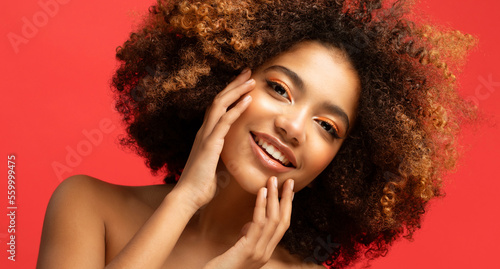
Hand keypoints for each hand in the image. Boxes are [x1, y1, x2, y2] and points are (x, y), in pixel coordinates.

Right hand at [173, 69, 254, 209]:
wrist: (188, 197)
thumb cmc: (202, 185)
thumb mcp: (217, 167)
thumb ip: (224, 158)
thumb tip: (233, 159)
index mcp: (206, 135)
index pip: (219, 108)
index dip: (231, 94)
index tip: (244, 83)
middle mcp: (204, 131)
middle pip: (219, 100)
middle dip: (234, 84)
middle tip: (248, 71)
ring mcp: (206, 135)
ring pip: (220, 105)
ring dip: (236, 91)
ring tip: (250, 80)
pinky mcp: (210, 144)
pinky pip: (224, 121)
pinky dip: (236, 108)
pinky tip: (248, 99)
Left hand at [204, 177, 294, 268]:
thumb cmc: (222, 266)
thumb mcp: (239, 250)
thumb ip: (248, 239)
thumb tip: (250, 226)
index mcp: (266, 252)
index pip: (282, 227)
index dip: (287, 208)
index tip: (289, 192)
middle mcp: (266, 253)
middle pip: (283, 221)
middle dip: (286, 200)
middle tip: (288, 182)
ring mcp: (259, 252)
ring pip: (273, 220)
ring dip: (274, 198)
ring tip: (273, 182)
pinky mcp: (249, 249)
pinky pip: (259, 224)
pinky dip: (261, 205)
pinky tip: (261, 192)